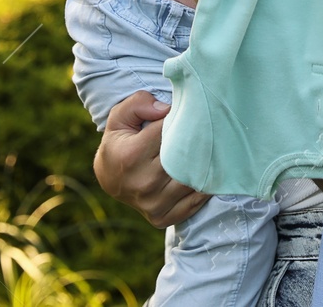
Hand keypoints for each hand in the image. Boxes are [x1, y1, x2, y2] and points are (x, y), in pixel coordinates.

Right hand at [93, 91, 208, 227]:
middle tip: (211, 132)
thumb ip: (139, 104)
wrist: (110, 179)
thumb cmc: (119, 142)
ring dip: (205, 167)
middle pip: (186, 159)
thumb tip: (166, 109)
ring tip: (213, 151)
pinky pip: (194, 203)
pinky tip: (206, 174)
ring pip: (193, 182)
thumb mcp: (120, 117)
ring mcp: (153, 204)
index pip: (171, 132)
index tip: (191, 115)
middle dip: (199, 143)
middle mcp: (144, 184)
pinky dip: (203, 188)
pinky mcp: (161, 218)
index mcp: (132, 156)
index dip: (183, 121)